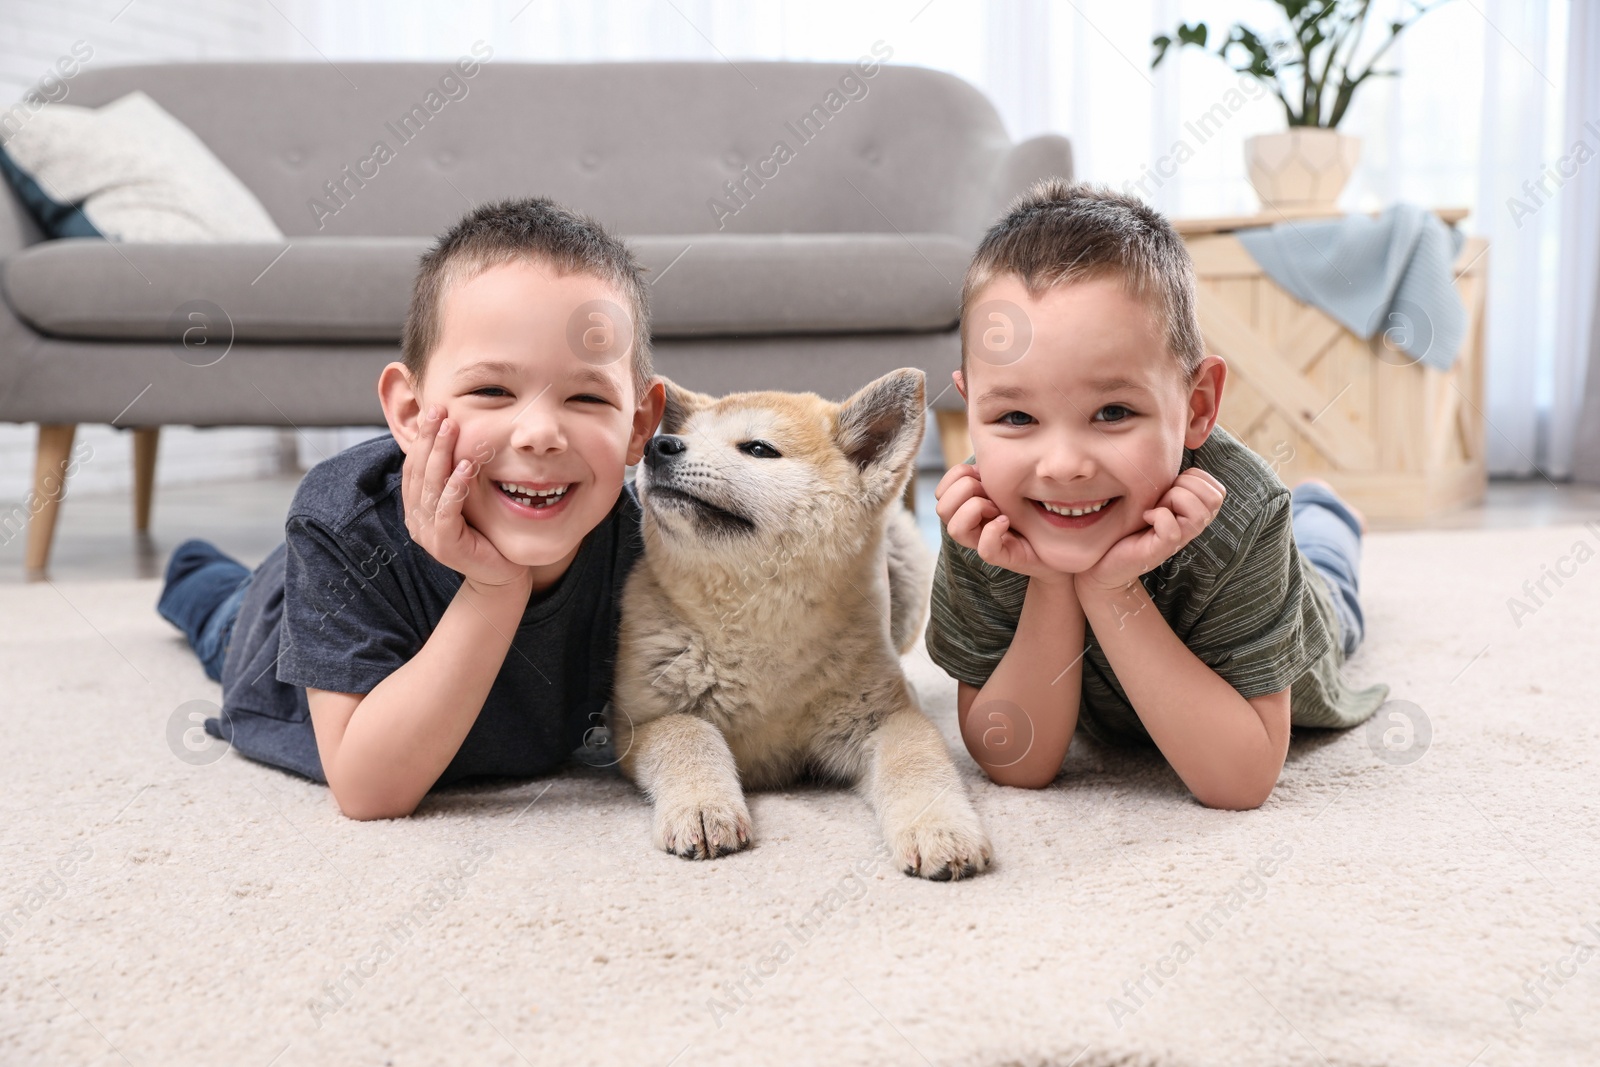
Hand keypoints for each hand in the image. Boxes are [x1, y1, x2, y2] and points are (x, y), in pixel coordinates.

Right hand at [402, 404, 528, 593]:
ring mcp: (428, 534)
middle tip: (439, 410)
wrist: (500, 574)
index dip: (422, 437)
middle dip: (429, 438)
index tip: (434, 409)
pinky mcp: (445, 546)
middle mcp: (416, 519)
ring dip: (441, 454)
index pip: (414, 465)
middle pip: (419, 471)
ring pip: (430, 487)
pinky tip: (466, 466)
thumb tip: (456, 434)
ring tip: (452, 428)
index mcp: (417, 507)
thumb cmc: (486, 533)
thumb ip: (455, 475)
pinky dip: (455, 486)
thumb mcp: (467, 499)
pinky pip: (447, 510)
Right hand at [934, 463, 1070, 584]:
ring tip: (998, 508)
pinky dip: (994, 530)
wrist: (1057, 539)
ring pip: (955, 529)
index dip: (956, 476)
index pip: (940, 492)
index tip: (981, 473)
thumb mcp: (1007, 483)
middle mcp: (969, 525)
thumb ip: (990, 472)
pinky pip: (985, 548)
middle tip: (990, 491)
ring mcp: (982, 542)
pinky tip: (1007, 520)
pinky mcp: (1000, 557)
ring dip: (976, 510)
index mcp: (965, 506)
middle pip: (942, 508)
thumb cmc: (1030, 507)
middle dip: (966, 490)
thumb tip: (981, 458)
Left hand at [1076, 467, 1226, 594]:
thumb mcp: (1153, 496)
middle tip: (1161, 499)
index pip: (1216, 488)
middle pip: (1214, 497)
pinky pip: (1172, 527)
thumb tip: (1177, 455)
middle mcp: (1193, 527)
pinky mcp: (1162, 550)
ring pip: (1198, 511)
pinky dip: (1158, 516)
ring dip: (1173, 500)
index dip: (1192, 480)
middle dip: (1184, 488)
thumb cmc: (1128, 524)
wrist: (1104, 561)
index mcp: (1195, 513)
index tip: (1168, 490)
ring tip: (1155, 508)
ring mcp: (1180, 540)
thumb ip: (1170, 481)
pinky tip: (1145, 518)